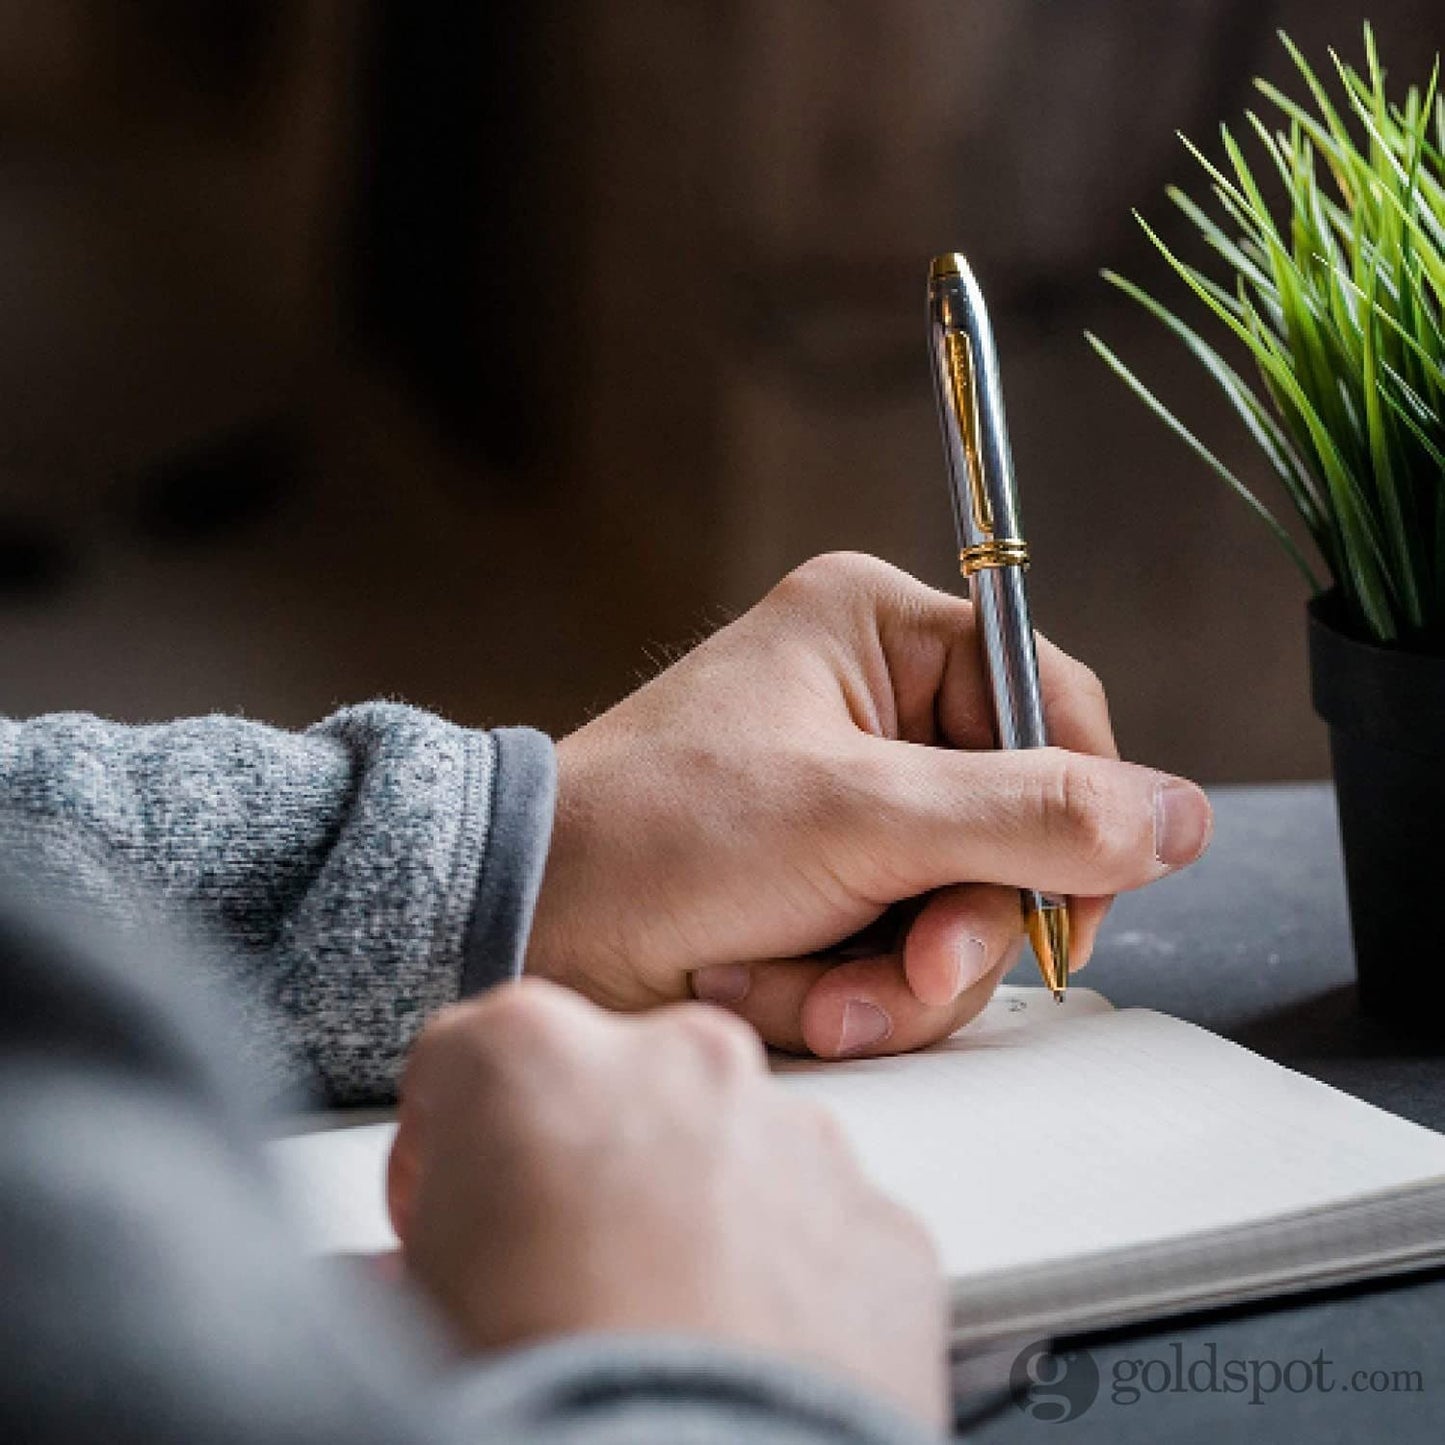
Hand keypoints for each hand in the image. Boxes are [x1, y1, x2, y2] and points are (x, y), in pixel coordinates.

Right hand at [389, 981, 946, 1426]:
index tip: (457, 1207)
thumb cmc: (540, 1395)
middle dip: (592, 1159)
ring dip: (700, 1207)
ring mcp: (797, 1132)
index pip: (469, 1058)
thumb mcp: (425, 1298)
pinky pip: (820, 1227)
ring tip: (668, 1329)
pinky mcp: (880, 1220)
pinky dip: (790, 1275)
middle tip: (569, 1272)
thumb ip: (443, 1231)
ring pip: (733, 1146)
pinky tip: (748, 1356)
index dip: (448, 1144)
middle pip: (619, 1084)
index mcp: (536, 1057)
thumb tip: (450, 1260)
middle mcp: (679, 1058)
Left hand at [527, 552, 1210, 1056]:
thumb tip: (1182, 817)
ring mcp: (857, 809)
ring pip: (968, 912)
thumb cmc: (660, 832)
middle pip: (1022, 826)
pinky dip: (853, 998)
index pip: (1053, 699)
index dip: (1082, 805)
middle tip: (913, 966)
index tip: (1073, 897)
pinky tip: (776, 993)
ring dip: (898, 979)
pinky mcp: (831, 889)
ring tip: (814, 992)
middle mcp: (878, 711)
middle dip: (962, 924)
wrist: (528, 930)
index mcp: (880, 633)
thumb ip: (1033, 817)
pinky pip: (906, 958)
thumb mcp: (858, 815)